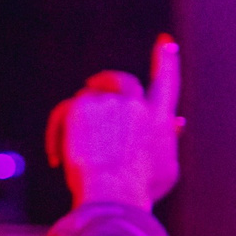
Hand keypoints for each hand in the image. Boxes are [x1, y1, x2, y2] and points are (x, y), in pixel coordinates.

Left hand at [45, 35, 182, 210]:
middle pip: (121, 82)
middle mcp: (137, 105)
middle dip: (107, 82)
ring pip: (88, 104)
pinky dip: (57, 135)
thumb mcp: (166, 170)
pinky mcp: (82, 107)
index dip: (166, 61)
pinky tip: (57, 159)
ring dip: (77, 125)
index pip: (166, 82)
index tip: (165, 42)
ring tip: (68, 157)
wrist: (114, 194)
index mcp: (160, 120)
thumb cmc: (140, 192)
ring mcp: (110, 104)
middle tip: (92, 85)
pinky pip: (65, 113)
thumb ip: (170, 142)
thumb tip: (178, 121)